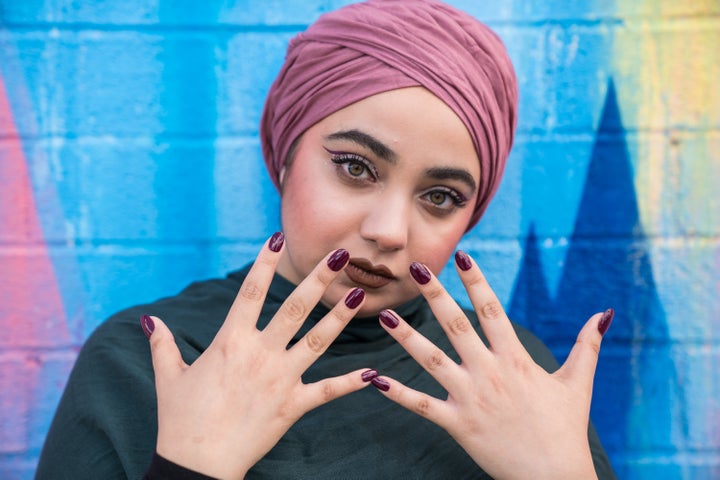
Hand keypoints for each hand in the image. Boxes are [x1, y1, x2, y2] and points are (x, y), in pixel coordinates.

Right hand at [142, 233, 373, 478]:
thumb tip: (149, 320)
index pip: (250, 292)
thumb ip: (162, 344)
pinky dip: (350, 382)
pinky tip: (373, 372)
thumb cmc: (180, 419)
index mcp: (230, 342)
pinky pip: (327, 391)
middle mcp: (260, 354)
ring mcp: (280, 379)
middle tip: (339, 254)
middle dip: (318, 279)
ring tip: (358, 293)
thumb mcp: (169, 377)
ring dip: (339, 316)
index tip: (277, 238)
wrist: (198, 464)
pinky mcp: (293, 406)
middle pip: (294, 308)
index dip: (264, 263)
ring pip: (317, 341)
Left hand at [373, 251, 612, 479]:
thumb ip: (586, 345)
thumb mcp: (578, 383)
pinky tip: (374, 379)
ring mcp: (471, 399)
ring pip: (431, 361)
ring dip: (406, 337)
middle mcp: (490, 374)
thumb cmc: (566, 430)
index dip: (476, 281)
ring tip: (384, 315)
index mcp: (516, 360)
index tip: (462, 256)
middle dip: (434, 295)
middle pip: (456, 326)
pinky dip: (398, 393)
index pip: (492, 311)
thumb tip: (604, 312)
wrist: (555, 479)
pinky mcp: (458, 425)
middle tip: (414, 269)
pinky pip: (423, 406)